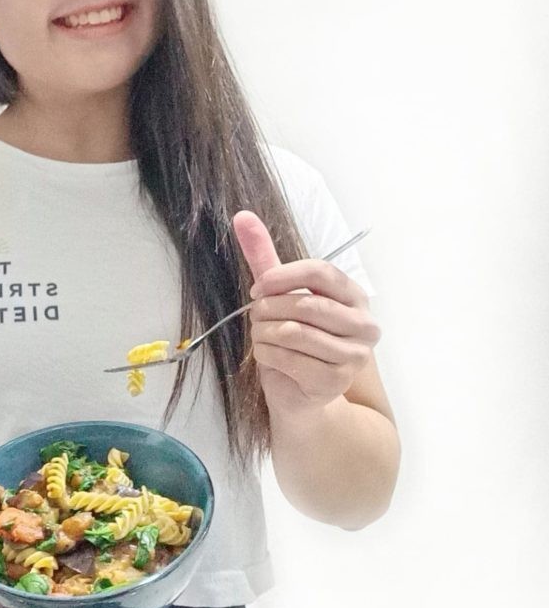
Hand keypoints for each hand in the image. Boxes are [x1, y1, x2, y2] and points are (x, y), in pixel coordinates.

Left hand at [232, 210, 380, 417]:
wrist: (298, 391)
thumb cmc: (291, 337)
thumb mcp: (278, 292)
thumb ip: (264, 256)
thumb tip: (242, 216)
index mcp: (354, 296)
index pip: (321, 272)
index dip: (283, 276)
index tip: (258, 288)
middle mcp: (364, 325)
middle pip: (305, 304)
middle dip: (268, 310)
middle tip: (257, 317)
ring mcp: (354, 356)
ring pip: (293, 332)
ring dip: (264, 334)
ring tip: (263, 337)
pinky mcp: (336, 381)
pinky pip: (289, 358)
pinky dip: (266, 354)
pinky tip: (269, 355)